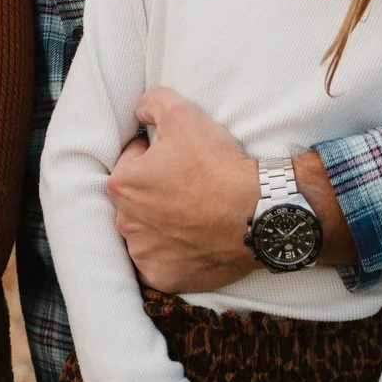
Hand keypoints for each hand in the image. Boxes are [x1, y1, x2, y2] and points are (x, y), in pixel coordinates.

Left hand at [112, 90, 352, 290]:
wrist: (259, 212)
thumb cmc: (218, 165)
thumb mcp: (183, 113)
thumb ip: (152, 103)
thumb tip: (140, 110)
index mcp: (122, 184)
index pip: (131, 161)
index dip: (154, 154)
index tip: (179, 157)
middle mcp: (125, 223)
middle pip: (136, 199)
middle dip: (155, 190)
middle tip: (189, 186)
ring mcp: (145, 254)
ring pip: (146, 232)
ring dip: (162, 223)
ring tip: (194, 213)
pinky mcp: (165, 278)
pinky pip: (162, 264)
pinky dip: (174, 254)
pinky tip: (194, 240)